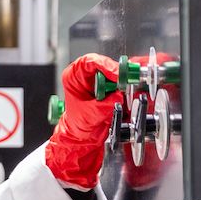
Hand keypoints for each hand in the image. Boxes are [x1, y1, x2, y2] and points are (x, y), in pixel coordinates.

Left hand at [45, 53, 120, 189]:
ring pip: (112, 71)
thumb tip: (116, 97)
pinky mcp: (108, 86)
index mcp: (73, 77)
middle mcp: (84, 75)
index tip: (116, 74)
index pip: (88, 62)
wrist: (83, 137)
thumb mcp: (89, 116)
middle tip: (125, 80)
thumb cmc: (79, 125)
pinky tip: (127, 87)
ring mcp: (97, 80)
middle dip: (115, 71)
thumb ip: (102, 106)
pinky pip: (119, 80)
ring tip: (127, 84)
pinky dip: (125, 83)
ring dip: (121, 78)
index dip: (104, 65)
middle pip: (103, 64)